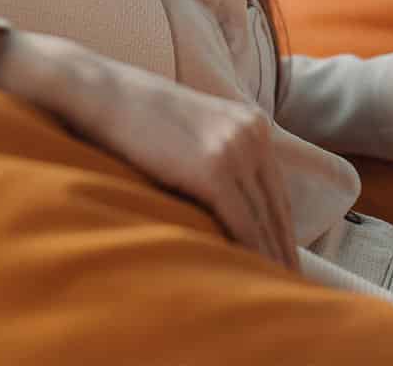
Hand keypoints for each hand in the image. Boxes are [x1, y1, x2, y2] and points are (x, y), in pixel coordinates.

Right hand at [0, 36, 297, 271]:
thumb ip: (213, 159)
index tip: (288, 268)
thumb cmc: (133, 119)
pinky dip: (250, 254)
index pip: (274, 192)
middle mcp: (252, 134)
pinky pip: (242, 222)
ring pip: (263, 219)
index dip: (283, 234)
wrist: (100, 94)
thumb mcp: (189, 134)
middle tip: (292, 295)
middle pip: (276, 208)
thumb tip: (223, 207)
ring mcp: (236, 149)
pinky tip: (249, 282)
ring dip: (271, 261)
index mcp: (252, 123)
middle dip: (283, 252)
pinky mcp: (214, 169)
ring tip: (275, 297)